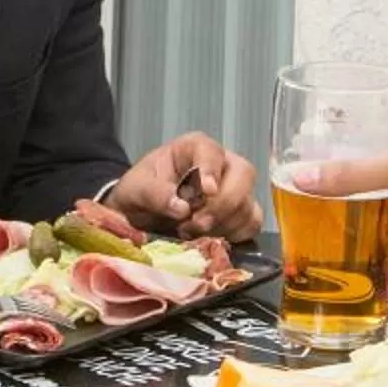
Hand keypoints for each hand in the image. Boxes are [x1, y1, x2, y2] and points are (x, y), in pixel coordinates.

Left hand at [111, 131, 260, 241]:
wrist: (141, 212)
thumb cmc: (141, 192)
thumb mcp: (135, 189)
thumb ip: (154, 194)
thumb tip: (181, 208)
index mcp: (194, 148)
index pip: (212, 151)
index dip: (212, 170)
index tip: (207, 191)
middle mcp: (222, 164)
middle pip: (243, 175)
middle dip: (222, 204)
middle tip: (196, 224)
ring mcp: (235, 188)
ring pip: (248, 203)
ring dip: (223, 224)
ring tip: (192, 232)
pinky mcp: (240, 213)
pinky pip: (252, 224)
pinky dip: (234, 235)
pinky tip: (211, 239)